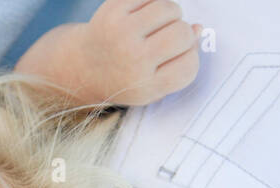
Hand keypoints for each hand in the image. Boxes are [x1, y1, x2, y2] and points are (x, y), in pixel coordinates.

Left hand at [74, 0, 202, 105]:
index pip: (189, 66)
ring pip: (170, 9)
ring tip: (154, 26)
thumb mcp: (150, 87)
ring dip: (169, 15)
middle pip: (184, 34)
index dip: (189, 56)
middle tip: (164, 40)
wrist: (82, 67)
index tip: (175, 57)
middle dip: (182, 33)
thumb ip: (179, 67)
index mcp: (144, 86)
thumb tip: (197, 28)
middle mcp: (132, 60)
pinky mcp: (112, 11)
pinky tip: (140, 16)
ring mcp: (121, 33)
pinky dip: (152, 3)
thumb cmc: (124, 76)